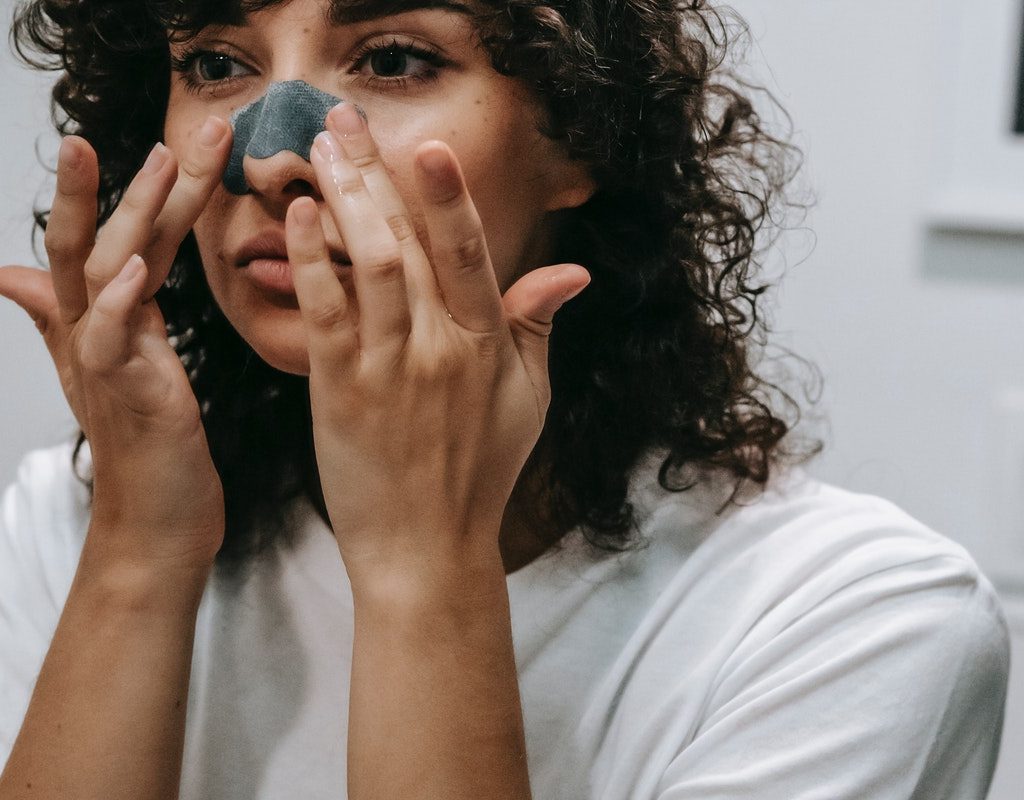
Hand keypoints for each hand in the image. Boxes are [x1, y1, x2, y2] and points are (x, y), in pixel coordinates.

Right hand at [0, 119, 232, 569]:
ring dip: (128, 214)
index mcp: (114, 318)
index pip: (126, 238)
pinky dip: (115, 304)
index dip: (150, 190)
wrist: (157, 522)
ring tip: (152, 160)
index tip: (183, 141)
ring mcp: (106, 359)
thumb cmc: (146, 447)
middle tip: (187, 126)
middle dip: (146, 179)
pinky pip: (109, 340)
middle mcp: (101, 329)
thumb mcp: (110, 370)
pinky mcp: (122, 393)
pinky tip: (129, 271)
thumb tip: (9, 272)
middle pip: (109, 238)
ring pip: (107, 272)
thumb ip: (67, 316)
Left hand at [285, 104, 588, 586]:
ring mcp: (391, 369)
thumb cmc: (479, 474)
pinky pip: (326, 314)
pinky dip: (311, 262)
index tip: (424, 146)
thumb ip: (538, 328)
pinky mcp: (343, 391)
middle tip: (343, 119)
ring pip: (369, 266)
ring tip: (317, 150)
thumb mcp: (530, 401)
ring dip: (342, 201)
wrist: (426, 548)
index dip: (448, 197)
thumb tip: (572, 272)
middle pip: (409, 243)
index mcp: (489, 346)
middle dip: (374, 173)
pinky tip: (296, 219)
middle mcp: (442, 348)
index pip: (469, 255)